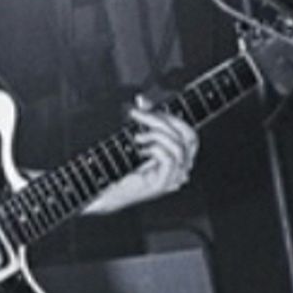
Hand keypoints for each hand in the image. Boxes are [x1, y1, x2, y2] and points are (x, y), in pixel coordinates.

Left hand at [87, 97, 199, 214]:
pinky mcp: (163, 184)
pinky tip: (140, 149)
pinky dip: (155, 148)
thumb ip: (143, 120)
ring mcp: (175, 177)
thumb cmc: (118, 167)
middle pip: (187, 136)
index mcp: (179, 157)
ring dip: (156, 134)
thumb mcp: (135, 139)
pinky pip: (169, 159)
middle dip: (162, 120)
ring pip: (178, 146)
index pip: (188, 133)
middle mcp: (182, 168)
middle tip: (138, 115)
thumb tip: (143, 100)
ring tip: (137, 136)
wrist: (104, 192)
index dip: (170, 116)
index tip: (146, 105)